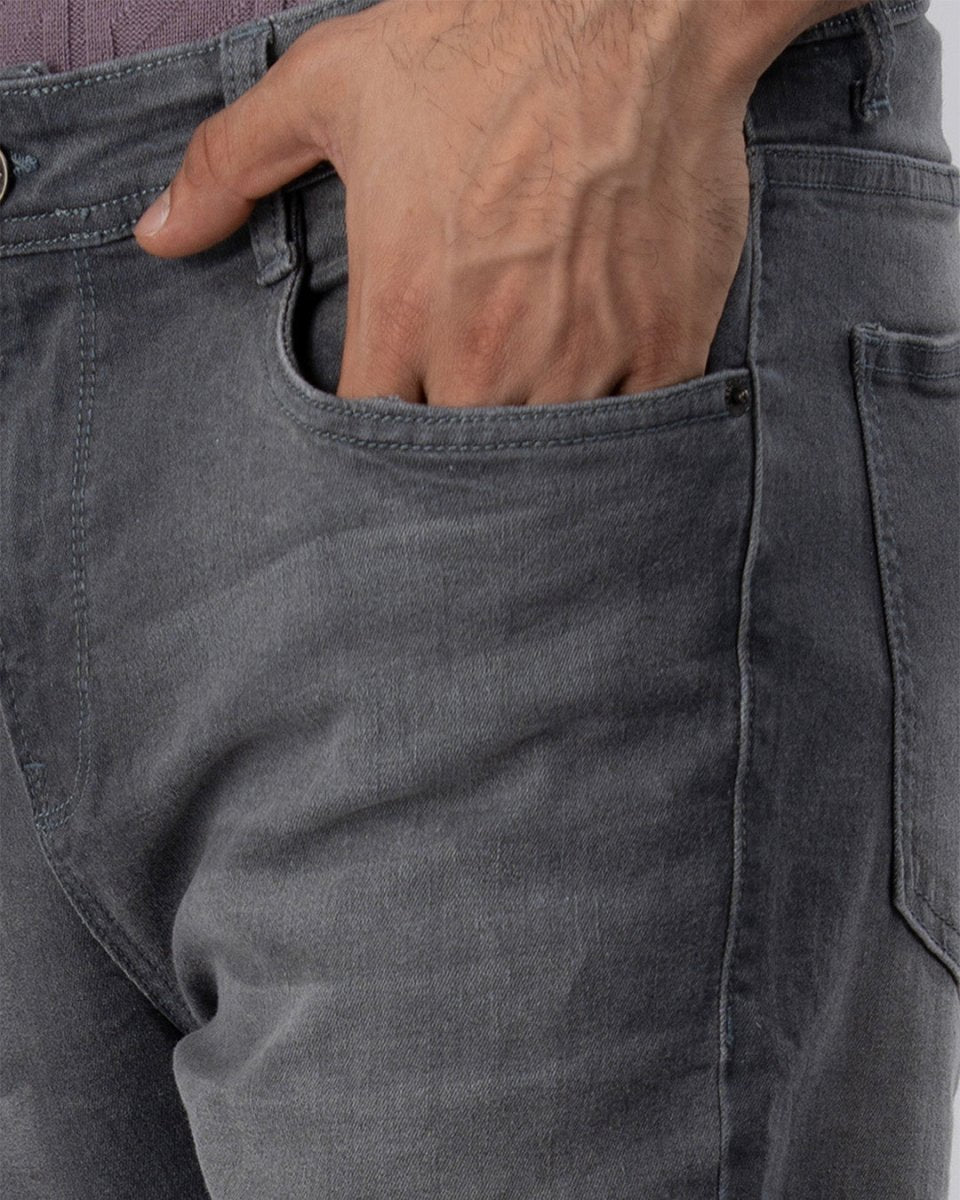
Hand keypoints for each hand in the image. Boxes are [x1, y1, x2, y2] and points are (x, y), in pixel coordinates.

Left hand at [133, 0, 864, 406]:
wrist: (634, 5)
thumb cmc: (478, 42)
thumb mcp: (330, 86)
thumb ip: (230, 164)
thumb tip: (157, 234)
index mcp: (402, 308)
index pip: (366, 433)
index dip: (372, 429)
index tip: (389, 402)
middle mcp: (488, 353)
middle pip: (454, 459)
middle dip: (451, 438)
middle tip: (463, 397)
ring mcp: (584, 356)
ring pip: (543, 458)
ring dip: (533, 439)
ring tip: (532, 393)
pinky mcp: (665, 344)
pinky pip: (637, 429)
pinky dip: (619, 420)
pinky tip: (604, 378)